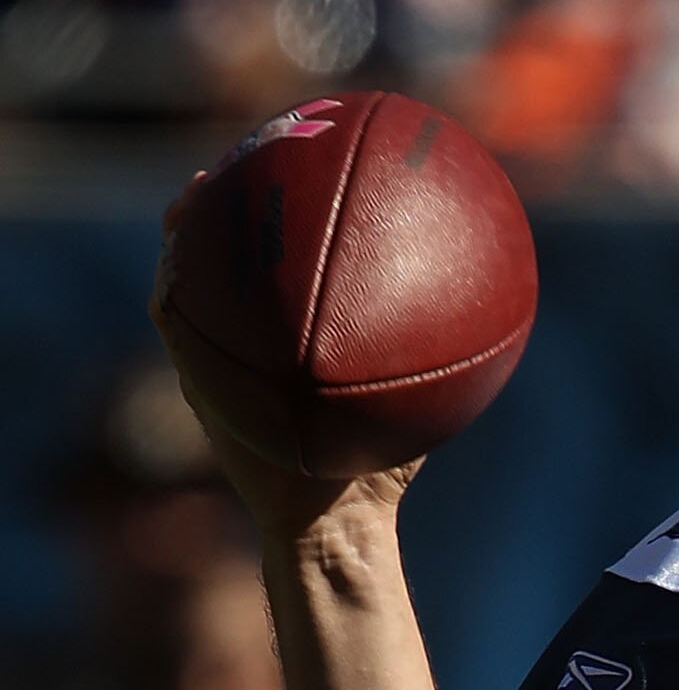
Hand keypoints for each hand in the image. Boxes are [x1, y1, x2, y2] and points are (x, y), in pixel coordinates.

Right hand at [149, 176, 421, 546]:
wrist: (335, 521)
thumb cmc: (378, 464)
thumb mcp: (413, 399)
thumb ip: (436, 354)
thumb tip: (496, 306)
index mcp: (302, 334)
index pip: (288, 263)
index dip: (286, 213)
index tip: (299, 169)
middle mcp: (257, 337)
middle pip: (231, 257)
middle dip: (227, 207)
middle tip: (236, 168)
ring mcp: (222, 358)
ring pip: (189, 281)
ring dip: (185, 238)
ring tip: (192, 199)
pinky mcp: (200, 383)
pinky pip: (175, 327)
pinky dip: (171, 295)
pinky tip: (174, 270)